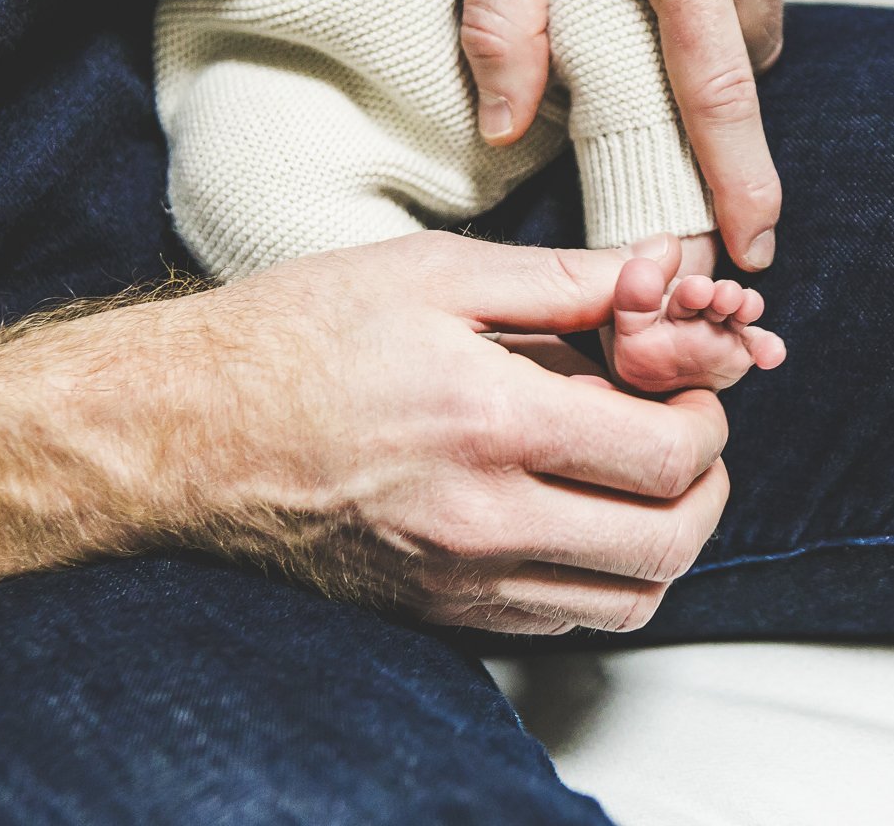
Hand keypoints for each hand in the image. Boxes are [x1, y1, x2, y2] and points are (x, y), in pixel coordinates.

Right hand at [0, 232, 728, 634]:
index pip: (670, 455)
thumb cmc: (298, 335)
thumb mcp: (435, 273)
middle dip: (708, 484)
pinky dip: (605, 575)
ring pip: (629, 598)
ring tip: (640, 476)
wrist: (185, 431)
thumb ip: (565, 281)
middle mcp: (484, 522)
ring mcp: (460, 581)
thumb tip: (663, 276)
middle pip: (670, 542)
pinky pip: (565, 620)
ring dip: (667, 537)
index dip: (707, 417)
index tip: (685, 386)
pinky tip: (581, 514)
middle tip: (684, 433)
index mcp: (491, 423)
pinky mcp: (439, 613)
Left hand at [458, 0, 795, 270]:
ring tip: (639, 3)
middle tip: (643, 97)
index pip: (719, 91)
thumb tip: (507, 126)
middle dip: (705, 95)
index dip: (740, 180)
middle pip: (744, 55)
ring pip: (753, 5)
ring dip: (708, 31)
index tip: (756, 246)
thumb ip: (502, 16)